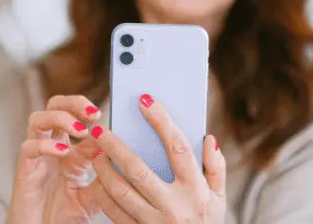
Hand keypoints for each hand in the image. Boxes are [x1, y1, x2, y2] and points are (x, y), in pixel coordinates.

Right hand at [6, 95, 104, 223]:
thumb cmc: (64, 216)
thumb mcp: (93, 194)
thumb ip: (104, 174)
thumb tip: (118, 153)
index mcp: (68, 150)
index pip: (76, 117)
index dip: (91, 115)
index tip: (110, 120)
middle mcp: (51, 148)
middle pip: (54, 106)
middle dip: (73, 102)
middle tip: (93, 112)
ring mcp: (37, 158)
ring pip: (38, 119)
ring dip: (59, 118)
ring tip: (80, 129)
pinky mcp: (24, 172)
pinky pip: (28, 148)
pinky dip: (45, 145)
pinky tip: (63, 152)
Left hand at [89, 94, 226, 222]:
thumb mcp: (220, 199)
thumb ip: (216, 167)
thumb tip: (208, 138)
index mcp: (196, 190)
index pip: (177, 147)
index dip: (161, 121)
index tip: (144, 100)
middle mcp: (174, 206)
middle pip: (138, 169)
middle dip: (115, 146)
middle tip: (99, 128)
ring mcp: (153, 222)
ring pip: (119, 191)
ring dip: (102, 169)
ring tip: (93, 152)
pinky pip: (113, 212)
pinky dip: (103, 193)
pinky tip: (98, 178)